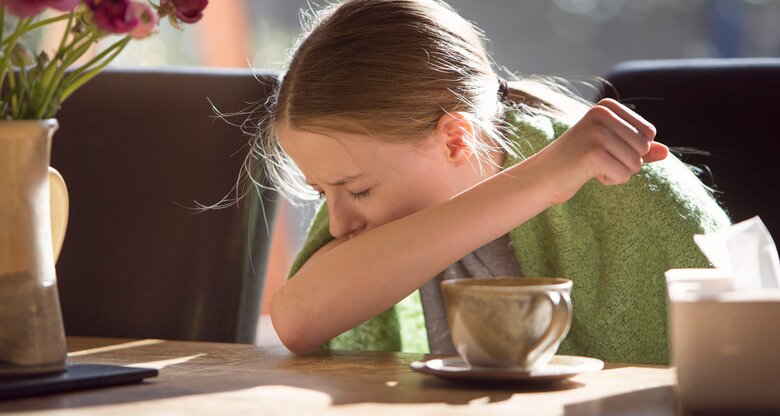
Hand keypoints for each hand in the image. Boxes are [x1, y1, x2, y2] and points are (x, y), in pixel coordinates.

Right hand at [535, 98, 667, 204]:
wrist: (544, 176)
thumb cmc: (578, 161)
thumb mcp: (611, 149)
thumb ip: (639, 148)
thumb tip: (666, 152)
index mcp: (607, 107)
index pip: (648, 133)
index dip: (634, 149)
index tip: (606, 149)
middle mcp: (602, 114)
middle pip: (644, 148)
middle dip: (627, 162)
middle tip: (599, 161)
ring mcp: (597, 133)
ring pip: (636, 163)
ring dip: (619, 172)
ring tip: (593, 167)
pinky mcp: (593, 154)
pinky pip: (624, 175)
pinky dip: (610, 180)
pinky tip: (589, 173)